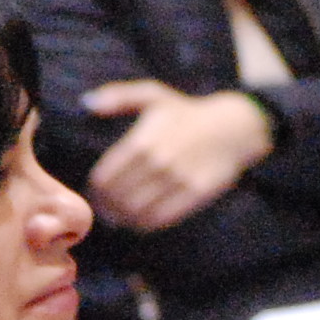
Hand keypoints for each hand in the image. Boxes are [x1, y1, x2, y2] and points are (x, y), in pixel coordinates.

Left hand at [81, 81, 272, 231]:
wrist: (232, 128)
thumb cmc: (185, 113)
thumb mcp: (153, 96)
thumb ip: (119, 97)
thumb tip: (87, 103)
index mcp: (143, 141)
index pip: (104, 178)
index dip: (94, 190)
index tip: (93, 192)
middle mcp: (159, 162)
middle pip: (116, 198)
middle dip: (105, 206)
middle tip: (103, 208)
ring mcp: (178, 180)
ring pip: (135, 212)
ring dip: (121, 218)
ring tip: (117, 216)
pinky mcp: (194, 194)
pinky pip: (158, 219)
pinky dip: (142, 224)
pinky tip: (137, 219)